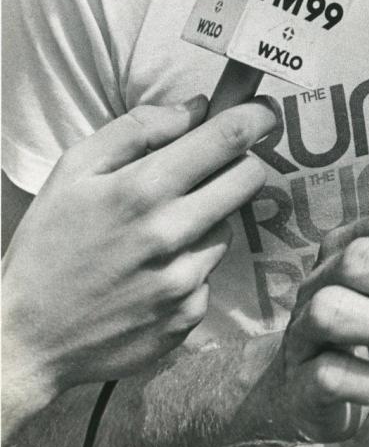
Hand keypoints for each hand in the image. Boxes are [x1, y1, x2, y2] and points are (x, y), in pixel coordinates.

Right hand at [1, 97, 275, 413]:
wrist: (25, 339)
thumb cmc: (48, 245)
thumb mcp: (74, 169)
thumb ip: (138, 128)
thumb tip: (196, 107)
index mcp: (143, 189)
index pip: (228, 138)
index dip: (256, 116)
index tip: (265, 111)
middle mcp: (171, 234)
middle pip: (249, 179)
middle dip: (242, 163)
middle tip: (217, 167)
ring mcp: (184, 280)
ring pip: (229, 227)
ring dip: (208, 220)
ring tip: (160, 232)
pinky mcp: (188, 317)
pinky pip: (210, 274)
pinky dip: (192, 266)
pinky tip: (152, 273)